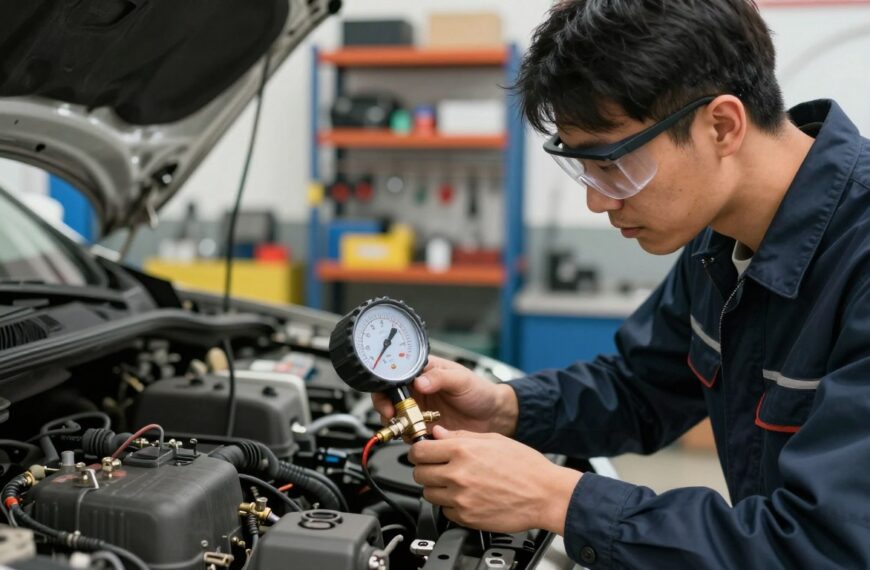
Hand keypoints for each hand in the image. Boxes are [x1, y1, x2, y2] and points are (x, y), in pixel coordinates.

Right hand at [371, 356, 518, 435]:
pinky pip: (409, 434)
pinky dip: (409, 436)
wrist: (494, 416)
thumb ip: (440, 378)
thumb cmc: (480, 391)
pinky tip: (419, 434)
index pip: (396, 376)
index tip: (389, 399)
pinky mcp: (425, 429)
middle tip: (392, 415)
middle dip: (386, 408)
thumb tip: (420, 382)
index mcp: (424, 373)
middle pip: (389, 398)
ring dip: (397, 424)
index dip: (387, 387)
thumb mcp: (462, 379)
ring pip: (396, 418)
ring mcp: (420, 411)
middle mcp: (418, 391)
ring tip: (408, 426)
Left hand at [409, 425, 582, 533]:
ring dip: (437, 488)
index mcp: (462, 451)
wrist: (546, 495)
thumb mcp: (493, 439)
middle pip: (419, 473)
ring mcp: (461, 498)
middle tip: (438, 468)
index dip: (418, 451)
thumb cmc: (526, 466)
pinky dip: (451, 505)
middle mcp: (458, 475)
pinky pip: (445, 511)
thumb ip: (460, 436)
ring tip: (455, 483)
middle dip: (426, 469)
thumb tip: (438, 434)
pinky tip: (466, 497)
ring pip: (429, 494)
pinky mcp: (466, 518)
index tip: (422, 453)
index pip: (419, 451)